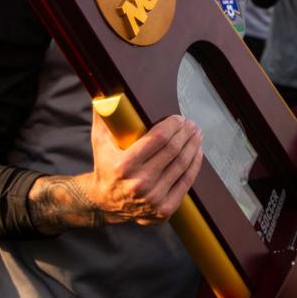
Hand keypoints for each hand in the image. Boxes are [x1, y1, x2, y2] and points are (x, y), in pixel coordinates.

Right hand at [82, 112, 203, 224]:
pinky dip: (195, 164)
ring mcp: (153, 198)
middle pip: (173, 150)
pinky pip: (186, 182)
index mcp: (124, 165)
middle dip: (186, 133)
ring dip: (193, 145)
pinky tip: (197, 152)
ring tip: (197, 134)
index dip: (173, 125)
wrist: (104, 203)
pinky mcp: (164, 209)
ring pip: (182, 165)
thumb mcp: (99, 141)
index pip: (159, 139)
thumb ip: (104, 116)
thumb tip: (106, 89)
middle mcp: (139, 183)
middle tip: (191, 124)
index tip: (178, 118)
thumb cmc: (105, 166)